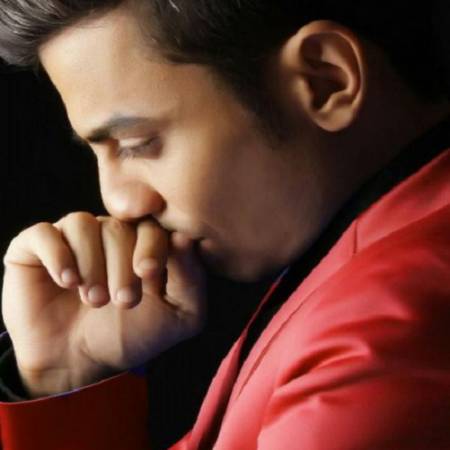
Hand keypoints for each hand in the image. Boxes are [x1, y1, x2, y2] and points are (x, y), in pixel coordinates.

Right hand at [1, 212, 205, 396]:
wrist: (78, 361)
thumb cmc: (133, 334)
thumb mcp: (179, 316)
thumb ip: (192, 279)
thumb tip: (183, 238)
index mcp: (146, 243)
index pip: (155, 225)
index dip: (154, 246)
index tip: (150, 276)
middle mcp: (111, 233)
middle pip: (120, 227)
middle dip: (123, 266)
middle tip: (123, 302)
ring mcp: (75, 237)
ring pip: (84, 225)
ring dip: (92, 266)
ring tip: (94, 300)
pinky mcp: (38, 246)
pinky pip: (45, 233)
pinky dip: (58, 256)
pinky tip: (67, 282)